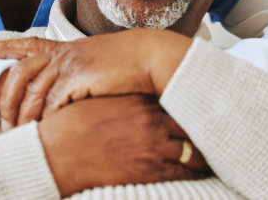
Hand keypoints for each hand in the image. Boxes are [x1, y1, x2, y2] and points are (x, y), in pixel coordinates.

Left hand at [0, 30, 191, 128]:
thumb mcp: (93, 60)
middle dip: (5, 99)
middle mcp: (62, 53)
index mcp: (63, 48)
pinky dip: (46, 119)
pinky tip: (46, 130)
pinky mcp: (79, 78)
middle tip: (2, 121)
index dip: (2, 47)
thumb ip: (73, 71)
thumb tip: (57, 94)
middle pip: (18, 73)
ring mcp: (69, 64)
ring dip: (23, 117)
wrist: (149, 55)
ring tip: (19, 134)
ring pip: (32, 93)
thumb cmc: (124, 62)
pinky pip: (53, 103)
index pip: (25, 44)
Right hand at [38, 95, 209, 197]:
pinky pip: (183, 171)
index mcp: (137, 99)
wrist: (59, 151)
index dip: (184, 103)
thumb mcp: (98, 99)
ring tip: (208, 153)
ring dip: (200, 151)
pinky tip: (198, 171)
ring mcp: (153, 145)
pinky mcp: (151, 169)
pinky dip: (193, 171)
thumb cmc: (73, 124)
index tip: (192, 105)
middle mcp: (150, 119)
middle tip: (209, 129)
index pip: (172, 98)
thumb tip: (132, 97)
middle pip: (187, 122)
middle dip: (197, 127)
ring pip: (191, 148)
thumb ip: (121, 96)